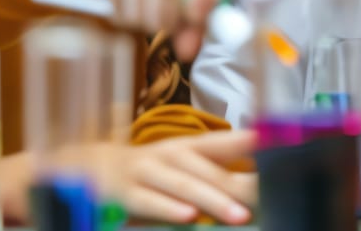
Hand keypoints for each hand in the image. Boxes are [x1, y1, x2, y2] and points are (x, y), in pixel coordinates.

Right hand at [0, 131, 257, 226]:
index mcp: (184, 147)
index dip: (252, 142)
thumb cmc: (143, 171)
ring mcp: (142, 172)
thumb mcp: (177, 164)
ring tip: (241, 215)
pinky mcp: (121, 193)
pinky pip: (147, 201)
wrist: (78, 168)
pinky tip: (188, 217)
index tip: (283, 146)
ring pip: (182, 184)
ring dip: (212, 199)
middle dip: (240, 185)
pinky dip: (167, 209)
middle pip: (208, 168)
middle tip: (272, 198)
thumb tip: (259, 176)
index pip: (223, 142)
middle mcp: (167, 155)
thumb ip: (214, 167)